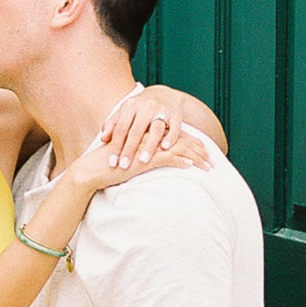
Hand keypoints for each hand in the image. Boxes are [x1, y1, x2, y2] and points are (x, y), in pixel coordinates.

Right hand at [61, 128, 210, 196]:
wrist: (93, 169)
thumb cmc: (110, 166)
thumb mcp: (131, 160)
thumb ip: (145, 158)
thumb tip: (157, 163)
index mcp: (147, 136)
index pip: (175, 137)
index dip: (191, 144)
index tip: (204, 152)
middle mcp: (149, 138)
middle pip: (180, 141)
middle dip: (199, 150)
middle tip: (212, 160)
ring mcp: (147, 148)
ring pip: (178, 149)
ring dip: (195, 158)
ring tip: (208, 166)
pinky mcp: (143, 159)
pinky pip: (167, 158)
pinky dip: (181, 162)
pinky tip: (191, 167)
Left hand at [101, 86, 209, 167]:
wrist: (163, 94)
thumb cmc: (140, 108)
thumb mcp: (125, 112)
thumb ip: (113, 125)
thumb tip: (103, 139)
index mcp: (131, 106)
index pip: (121, 128)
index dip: (116, 146)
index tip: (112, 163)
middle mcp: (146, 106)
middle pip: (136, 130)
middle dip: (129, 149)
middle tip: (124, 166)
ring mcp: (162, 109)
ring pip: (155, 129)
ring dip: (149, 146)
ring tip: (143, 161)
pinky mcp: (176, 114)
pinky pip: (174, 127)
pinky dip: (170, 137)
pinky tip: (165, 148)